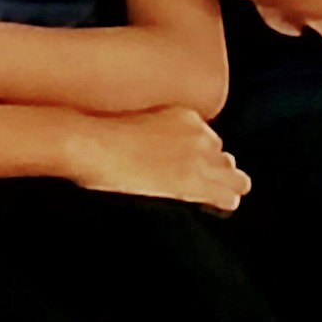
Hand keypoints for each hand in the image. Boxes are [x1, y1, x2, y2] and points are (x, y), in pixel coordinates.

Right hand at [59, 107, 247, 211]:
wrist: (88, 144)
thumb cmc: (94, 133)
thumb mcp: (128, 122)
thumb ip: (147, 131)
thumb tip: (143, 147)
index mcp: (182, 114)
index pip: (207, 137)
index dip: (198, 154)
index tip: (182, 164)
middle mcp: (198, 132)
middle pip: (222, 156)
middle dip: (212, 169)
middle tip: (191, 182)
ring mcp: (201, 158)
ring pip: (233, 176)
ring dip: (222, 185)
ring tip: (209, 197)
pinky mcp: (197, 182)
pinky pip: (229, 195)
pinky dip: (223, 202)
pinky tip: (213, 207)